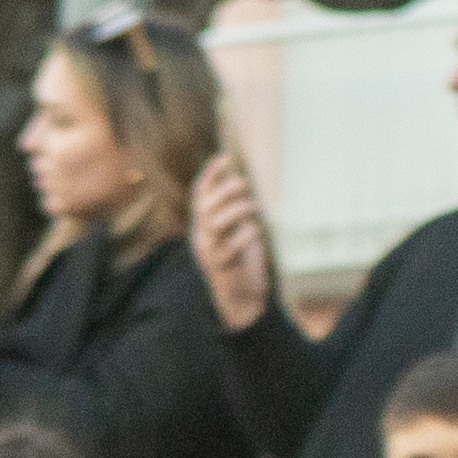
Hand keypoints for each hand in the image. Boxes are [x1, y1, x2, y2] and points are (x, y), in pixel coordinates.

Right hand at [193, 155, 274, 331]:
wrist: (243, 299)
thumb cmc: (243, 262)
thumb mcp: (239, 231)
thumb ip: (237, 210)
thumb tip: (242, 181)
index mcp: (203, 225)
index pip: (199, 194)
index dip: (210, 175)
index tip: (226, 158)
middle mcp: (202, 237)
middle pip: (204, 207)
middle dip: (222, 191)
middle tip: (244, 182)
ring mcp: (209, 253)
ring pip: (214, 224)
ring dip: (235, 211)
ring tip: (255, 207)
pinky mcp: (221, 268)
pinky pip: (230, 247)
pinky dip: (245, 235)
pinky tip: (258, 231)